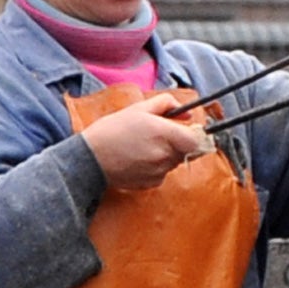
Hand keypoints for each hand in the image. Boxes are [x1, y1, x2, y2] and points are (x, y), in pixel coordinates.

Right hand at [82, 90, 215, 190]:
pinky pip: (162, 174)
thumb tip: (188, 113)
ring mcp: (159, 171)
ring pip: (174, 162)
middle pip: (187, 151)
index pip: (198, 140)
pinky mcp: (150, 183)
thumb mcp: (139, 108)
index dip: (195, 135)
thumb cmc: (112, 130)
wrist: (90, 158)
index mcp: (165, 134)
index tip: (187, 131)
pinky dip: (155, 167)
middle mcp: (165, 155)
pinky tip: (138, 160)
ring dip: (166, 155)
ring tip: (143, 147)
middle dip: (177, 143)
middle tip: (157, 136)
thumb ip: (167, 104)